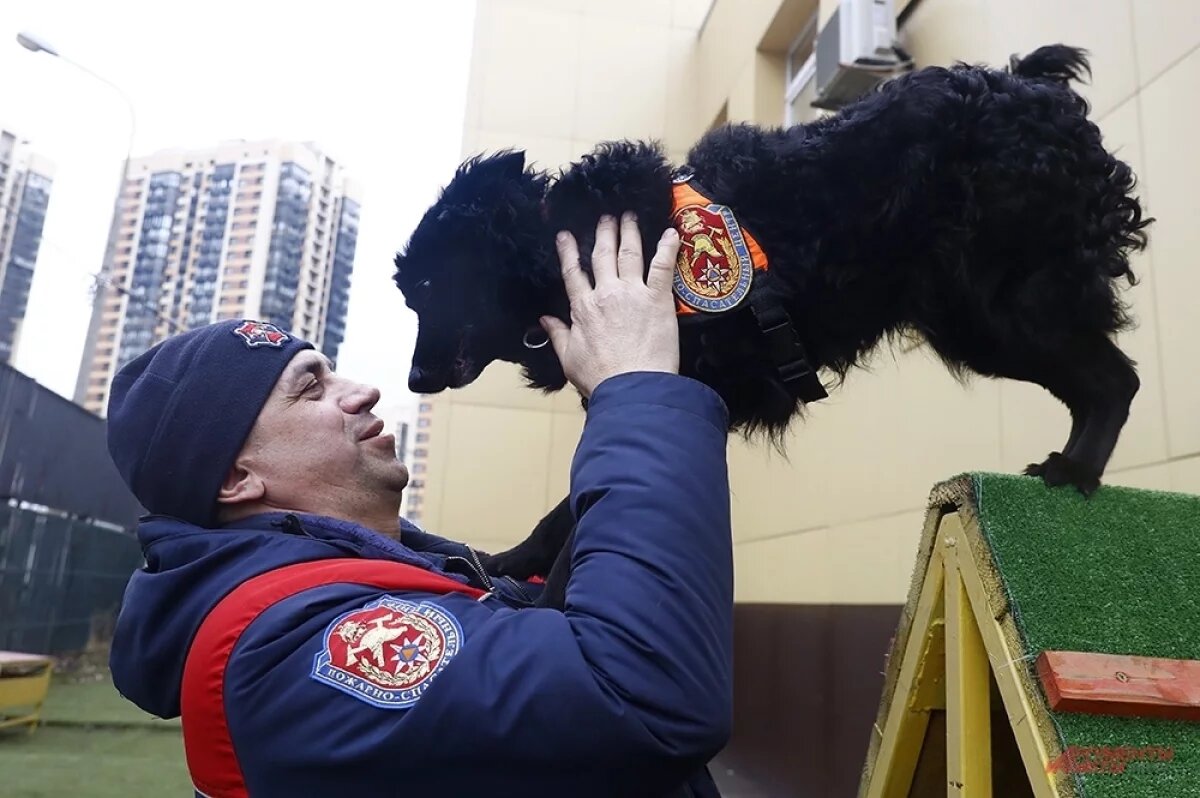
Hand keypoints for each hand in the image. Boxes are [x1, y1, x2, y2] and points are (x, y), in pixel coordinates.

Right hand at [541, 213, 680, 397]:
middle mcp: (606, 293)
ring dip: (629, 232)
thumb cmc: (601, 378)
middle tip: (606, 217)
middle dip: (604, 233)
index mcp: (583, 308)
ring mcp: (633, 293)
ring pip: (630, 253)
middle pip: (603, 255)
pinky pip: (662, 266)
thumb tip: (544, 320)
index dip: (569, 252)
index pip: (573, 272)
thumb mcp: (569, 359)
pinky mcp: (658, 299)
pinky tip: (670, 233)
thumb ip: (558, 335)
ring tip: (629, 216)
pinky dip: (667, 247)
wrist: (632, 386)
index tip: (566, 235)